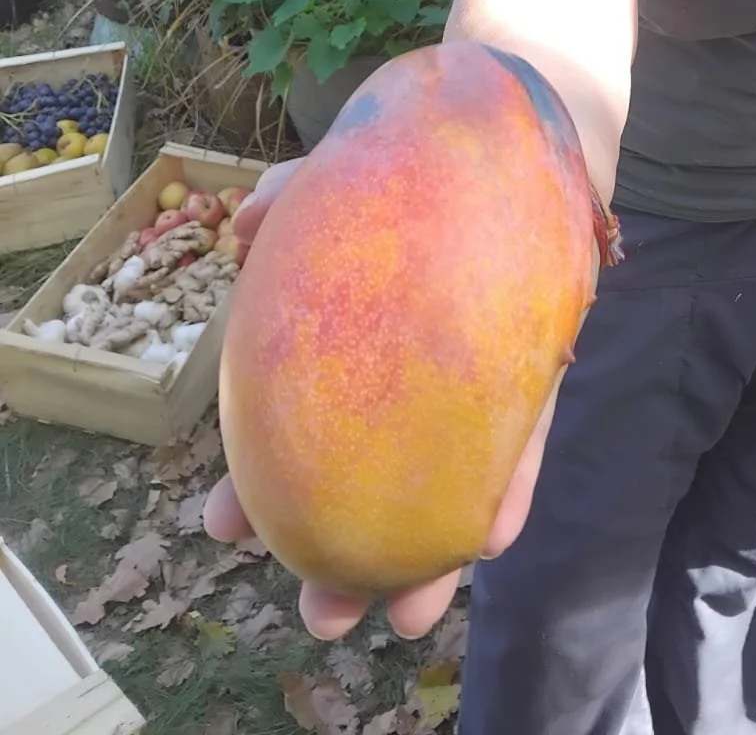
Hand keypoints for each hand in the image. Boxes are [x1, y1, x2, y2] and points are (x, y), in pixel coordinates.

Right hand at [202, 159, 558, 641]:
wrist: (519, 137)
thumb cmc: (414, 163)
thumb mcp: (347, 171)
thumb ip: (298, 192)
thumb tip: (247, 224)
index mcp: (344, 350)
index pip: (292, 432)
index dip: (257, 488)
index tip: (220, 527)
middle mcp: (402, 381)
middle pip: (364, 482)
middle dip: (338, 556)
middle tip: (322, 614)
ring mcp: (470, 387)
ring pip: (442, 487)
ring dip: (428, 557)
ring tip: (407, 618)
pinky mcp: (534, 378)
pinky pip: (523, 446)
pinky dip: (509, 489)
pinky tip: (491, 536)